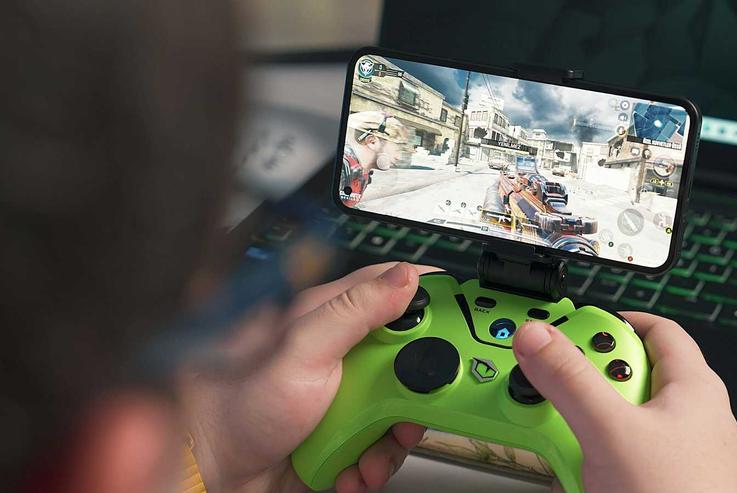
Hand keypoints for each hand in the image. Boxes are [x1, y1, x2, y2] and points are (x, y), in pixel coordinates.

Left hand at [180, 262, 437, 492]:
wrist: (208, 468)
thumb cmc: (234, 401)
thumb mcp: (301, 348)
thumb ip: (355, 309)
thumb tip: (405, 278)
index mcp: (332, 317)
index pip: (396, 292)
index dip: (432, 300)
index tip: (462, 316)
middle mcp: (341, 354)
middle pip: (410, 358)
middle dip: (418, 388)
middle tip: (412, 405)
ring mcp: (343, 397)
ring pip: (399, 409)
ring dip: (392, 438)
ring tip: (369, 449)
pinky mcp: (342, 435)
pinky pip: (380, 448)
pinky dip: (372, 465)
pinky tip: (350, 468)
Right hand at [512, 313, 736, 492]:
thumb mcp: (610, 432)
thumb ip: (570, 379)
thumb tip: (539, 337)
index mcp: (694, 388)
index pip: (655, 329)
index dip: (611, 322)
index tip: (569, 329)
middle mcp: (690, 418)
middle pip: (627, 377)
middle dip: (585, 384)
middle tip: (557, 391)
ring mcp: (677, 456)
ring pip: (618, 421)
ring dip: (582, 427)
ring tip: (565, 441)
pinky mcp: (659, 484)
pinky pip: (619, 457)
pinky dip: (593, 459)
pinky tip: (578, 475)